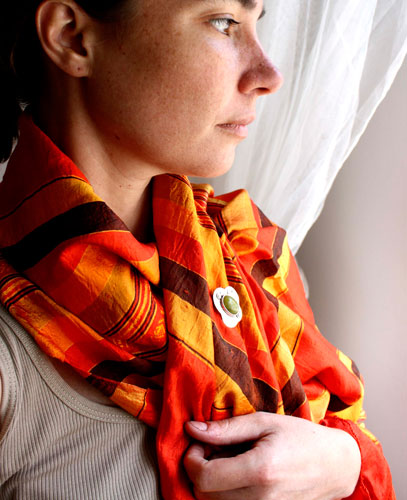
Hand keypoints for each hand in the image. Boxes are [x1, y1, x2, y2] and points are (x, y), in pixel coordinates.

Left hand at [184, 412, 360, 499]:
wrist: (335, 465)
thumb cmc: (301, 437)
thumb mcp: (264, 422)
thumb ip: (227, 428)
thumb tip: (192, 429)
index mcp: (259, 470)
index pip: (204, 477)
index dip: (191, 459)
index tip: (199, 442)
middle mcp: (261, 499)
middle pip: (204, 495)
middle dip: (198, 470)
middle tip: (211, 449)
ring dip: (211, 483)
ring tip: (226, 460)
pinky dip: (225, 493)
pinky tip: (237, 475)